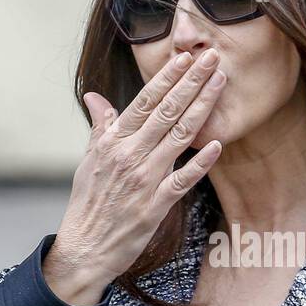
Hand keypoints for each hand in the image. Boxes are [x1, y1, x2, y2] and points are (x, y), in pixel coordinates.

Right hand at [43, 48, 225, 305]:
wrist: (84, 248)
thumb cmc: (88, 204)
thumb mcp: (89, 161)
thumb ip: (100, 127)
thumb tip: (94, 97)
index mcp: (113, 142)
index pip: (145, 101)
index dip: (167, 77)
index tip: (186, 57)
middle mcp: (129, 155)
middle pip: (167, 111)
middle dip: (192, 81)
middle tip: (213, 58)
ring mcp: (144, 179)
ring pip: (178, 136)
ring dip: (202, 107)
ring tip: (220, 84)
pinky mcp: (155, 205)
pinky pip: (183, 179)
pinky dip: (200, 162)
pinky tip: (218, 144)